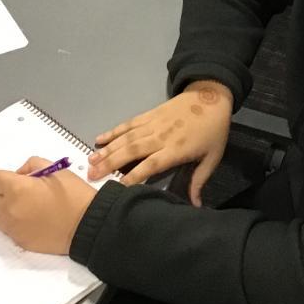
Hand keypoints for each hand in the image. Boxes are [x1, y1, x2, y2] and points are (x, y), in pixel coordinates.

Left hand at [0, 158, 98, 254]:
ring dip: (5, 208)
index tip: (18, 180)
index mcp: (17, 188)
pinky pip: (6, 229)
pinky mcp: (19, 240)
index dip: (4, 177)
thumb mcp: (56, 169)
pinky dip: (13, 223)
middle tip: (24, 193)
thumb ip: (32, 165)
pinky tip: (31, 220)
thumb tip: (19, 174)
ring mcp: (13, 227)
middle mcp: (9, 209)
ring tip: (26, 207)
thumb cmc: (73, 194)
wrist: (86, 224)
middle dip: (4, 192)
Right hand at [89, 81, 232, 205]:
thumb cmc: (213, 131)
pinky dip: (113, 132)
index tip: (116, 188)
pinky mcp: (150, 114)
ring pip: (126, 138)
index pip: (150, 165)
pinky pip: (128, 124)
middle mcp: (160, 136)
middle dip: (110, 164)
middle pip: (131, 151)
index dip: (133, 177)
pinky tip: (99, 139)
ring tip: (90, 161)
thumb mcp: (212, 158)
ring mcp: (153, 123)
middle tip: (92, 175)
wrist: (212, 98)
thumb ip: (199, 180)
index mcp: (176, 149)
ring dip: (107, 149)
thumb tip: (196, 206)